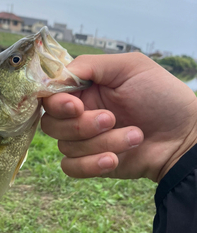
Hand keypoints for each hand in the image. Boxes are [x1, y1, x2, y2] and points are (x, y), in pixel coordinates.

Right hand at [41, 53, 196, 181]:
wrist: (186, 137)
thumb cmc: (162, 96)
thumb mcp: (129, 67)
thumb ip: (89, 65)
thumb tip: (56, 77)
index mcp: (84, 88)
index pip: (50, 95)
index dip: (57, 103)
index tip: (76, 106)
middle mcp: (80, 112)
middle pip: (51, 123)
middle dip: (80, 125)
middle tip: (111, 119)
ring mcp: (84, 140)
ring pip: (65, 146)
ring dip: (101, 143)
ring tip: (134, 135)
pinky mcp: (91, 163)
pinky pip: (70, 167)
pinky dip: (90, 164)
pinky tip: (115, 160)